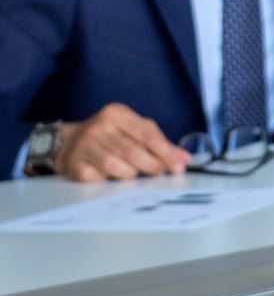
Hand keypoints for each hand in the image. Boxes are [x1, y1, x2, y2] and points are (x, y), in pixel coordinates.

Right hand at [53, 104, 189, 180]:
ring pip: (117, 168)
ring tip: (133, 172)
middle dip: (152, 166)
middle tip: (161, 173)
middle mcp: (99, 127)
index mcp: (117, 114)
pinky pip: (101, 179)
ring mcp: (84, 146)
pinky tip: (111, 175)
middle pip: (133, 152)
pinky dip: (111, 181)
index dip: (166, 152)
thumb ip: (159, 142)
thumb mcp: (133, 129)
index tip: (179, 166)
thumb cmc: (110, 135)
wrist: (68, 142)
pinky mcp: (75, 165)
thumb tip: (184, 159)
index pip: (147, 135)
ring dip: (131, 175)